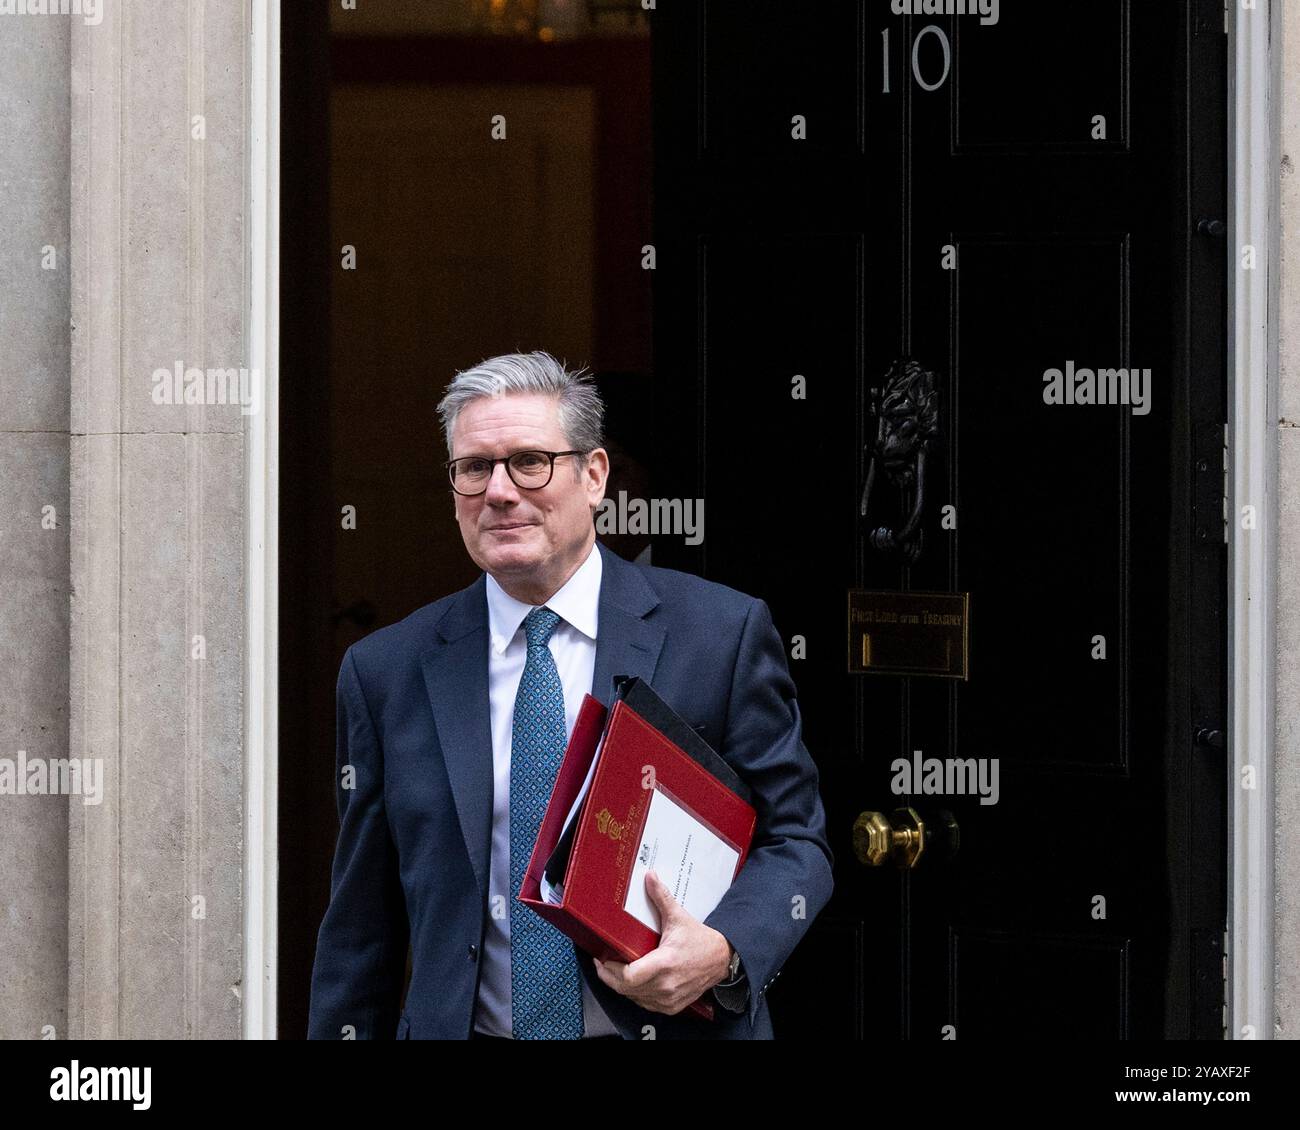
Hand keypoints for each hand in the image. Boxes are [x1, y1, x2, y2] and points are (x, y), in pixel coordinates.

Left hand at [593, 870, 733, 1014]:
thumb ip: (661, 897)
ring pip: (633, 998)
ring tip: (614, 971)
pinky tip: (633, 983)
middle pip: (626, 989)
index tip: (602, 960)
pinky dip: (635, 995)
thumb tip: (650, 877)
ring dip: (622, 986)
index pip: (629, 976)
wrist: (721, 959)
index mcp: (665, 963)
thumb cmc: (701, 941)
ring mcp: (669, 999)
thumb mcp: (678, 917)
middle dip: (610, 977)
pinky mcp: (671, 1006)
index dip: (610, 970)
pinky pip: (645, 1004)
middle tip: (602, 964)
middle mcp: (666, 985)